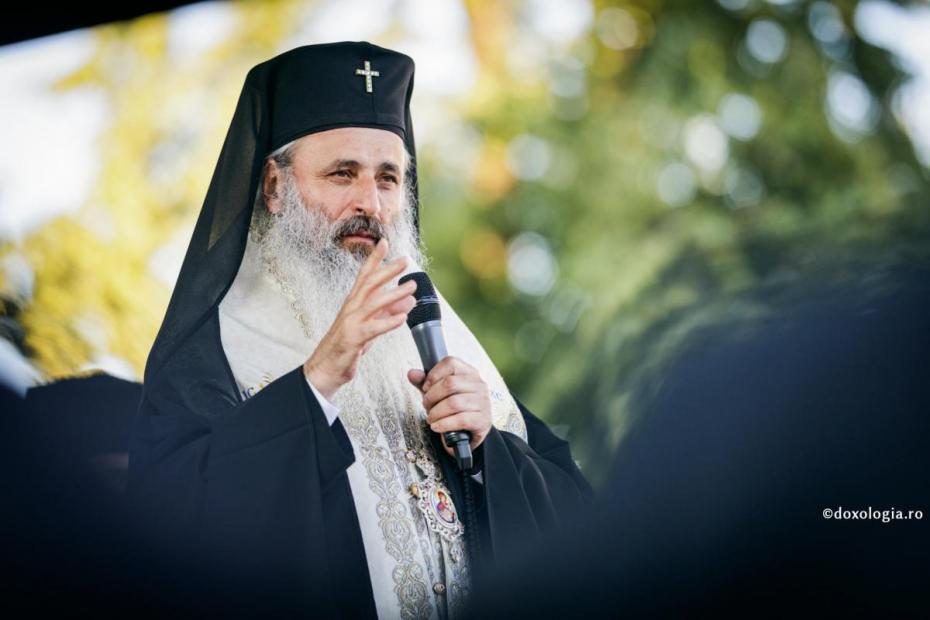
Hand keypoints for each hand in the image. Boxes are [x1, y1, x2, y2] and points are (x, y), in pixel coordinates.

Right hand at [304, 238, 416, 399]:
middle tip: (405, 259)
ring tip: (411, 287)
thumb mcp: (371, 326)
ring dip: (394, 294)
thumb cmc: (347, 346)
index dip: (374, 259)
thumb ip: (389, 312)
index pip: (365, 276)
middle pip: (370, 284)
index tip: (385, 242)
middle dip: (387, 270)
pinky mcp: (353, 339)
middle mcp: (351, 308)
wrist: (326, 369)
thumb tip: (408, 300)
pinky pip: (373, 328)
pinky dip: (388, 322)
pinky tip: (402, 318)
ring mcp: (351, 322)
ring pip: (373, 303)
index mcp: (354, 303)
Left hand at [407, 356, 492, 456]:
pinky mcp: (482, 420)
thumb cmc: (454, 409)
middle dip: (432, 396)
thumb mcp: (438, 393)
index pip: (450, 362)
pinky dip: (444, 424)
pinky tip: (436, 426)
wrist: (469, 433)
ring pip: (454, 403)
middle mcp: (479, 384)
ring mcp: (483, 402)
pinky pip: (461, 420)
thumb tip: (412, 373)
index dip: (433, 374)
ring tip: (431, 418)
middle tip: (426, 406)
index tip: (425, 387)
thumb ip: (424, 383)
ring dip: (436, 412)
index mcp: (469, 372)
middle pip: (450, 383)